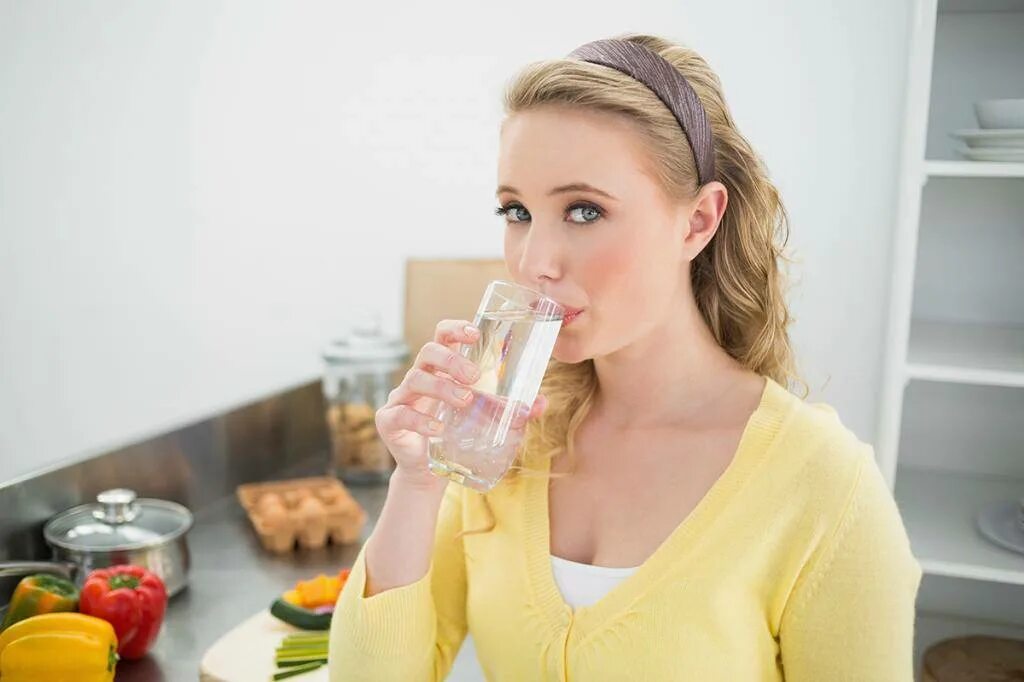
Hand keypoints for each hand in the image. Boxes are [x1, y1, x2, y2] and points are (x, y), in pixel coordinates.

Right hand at [375, 319, 547, 488]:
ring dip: (442, 387)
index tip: (475, 334)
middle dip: (452, 359)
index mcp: (440, 370)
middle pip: (428, 352)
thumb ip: (512, 409)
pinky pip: (400, 413)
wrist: (429, 473)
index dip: (455, 329)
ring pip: (415, 379)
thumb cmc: (457, 435)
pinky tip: (438, 428)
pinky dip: (420, 419)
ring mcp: (401, 398)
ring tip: (465, 401)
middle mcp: (419, 378)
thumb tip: (542, 402)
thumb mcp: (485, 420)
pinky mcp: (390, 421)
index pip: (442, 336)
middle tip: (474, 377)